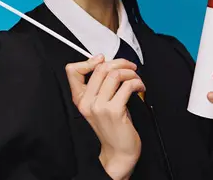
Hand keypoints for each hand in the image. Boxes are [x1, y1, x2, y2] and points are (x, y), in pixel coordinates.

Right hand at [65, 55, 145, 179]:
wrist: (119, 152)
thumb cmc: (112, 128)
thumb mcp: (99, 105)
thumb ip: (99, 86)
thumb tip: (109, 64)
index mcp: (80, 99)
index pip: (72, 70)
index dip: (89, 60)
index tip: (103, 60)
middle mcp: (87, 102)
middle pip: (100, 68)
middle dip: (120, 63)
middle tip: (129, 67)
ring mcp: (99, 107)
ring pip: (114, 74)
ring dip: (130, 72)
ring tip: (135, 78)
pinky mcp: (114, 111)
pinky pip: (127, 86)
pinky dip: (137, 82)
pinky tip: (139, 87)